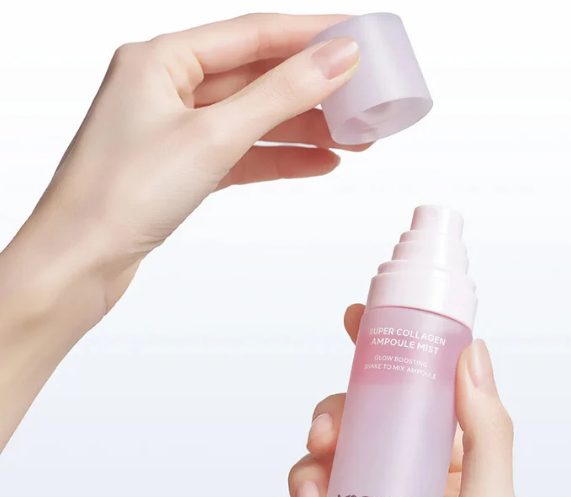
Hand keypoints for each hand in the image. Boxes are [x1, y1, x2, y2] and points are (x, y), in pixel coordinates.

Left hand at [0, 14, 364, 451]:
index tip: (358, 37)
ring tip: (354, 138)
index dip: (311, 35)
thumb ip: (280, 94)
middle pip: (257, 77)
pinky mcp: (182, 168)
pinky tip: (317, 163)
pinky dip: (278, 158)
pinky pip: (242, 153)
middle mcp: (166, 88)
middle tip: (365, 99)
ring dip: (303, 128)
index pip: (254, 34)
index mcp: (161, 59)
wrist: (80, 263)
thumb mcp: (213, 136)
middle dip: (314, 90)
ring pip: (253, 119)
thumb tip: (337, 58)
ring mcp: (174, 130)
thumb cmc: (120, 195)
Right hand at [287, 305, 520, 496]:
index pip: (422, 391)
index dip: (392, 349)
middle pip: (365, 412)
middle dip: (340, 409)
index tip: (363, 319)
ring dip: (313, 456)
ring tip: (315, 484)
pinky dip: (298, 493)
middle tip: (329, 428)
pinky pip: (303, 488)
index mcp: (449, 468)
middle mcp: (406, 478)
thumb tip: (474, 355)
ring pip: (327, 445)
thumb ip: (487, 435)